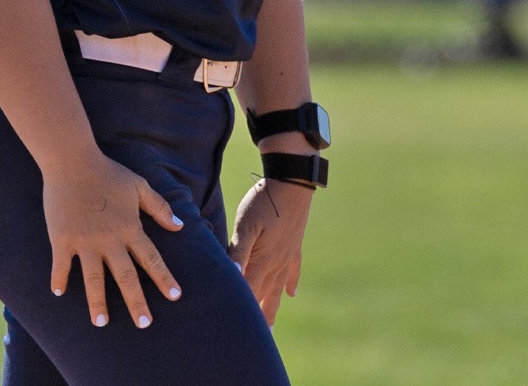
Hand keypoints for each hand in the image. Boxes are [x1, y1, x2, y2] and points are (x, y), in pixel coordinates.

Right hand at [46, 152, 184, 328]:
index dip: (164, 278)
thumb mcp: (139, 185)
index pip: (152, 259)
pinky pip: (62, 265)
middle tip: (144, 324)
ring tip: (101, 323)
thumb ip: (159, 207)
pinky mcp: (62, 239)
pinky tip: (58, 293)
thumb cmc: (107, 172)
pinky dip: (59, 279)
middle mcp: (109, 239)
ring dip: (98, 302)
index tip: (175, 296)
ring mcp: (85, 241)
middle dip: (137, 302)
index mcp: (130, 227)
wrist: (72, 160)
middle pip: (126, 277)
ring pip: (94, 279)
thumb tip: (179, 226)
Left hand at [228, 176, 312, 325]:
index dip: (241, 315)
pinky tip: (292, 294)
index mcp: (263, 262)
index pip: (249, 295)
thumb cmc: (264, 202)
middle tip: (254, 344)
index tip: (235, 336)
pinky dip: (291, 284)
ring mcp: (288, 256)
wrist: (293, 182)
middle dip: (258, 320)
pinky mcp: (295, 245)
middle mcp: (277, 265)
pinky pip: (294, 271)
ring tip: (270, 329)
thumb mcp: (246, 225)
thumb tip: (232, 280)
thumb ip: (238, 253)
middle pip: (264, 298)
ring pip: (278, 289)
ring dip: (272, 308)